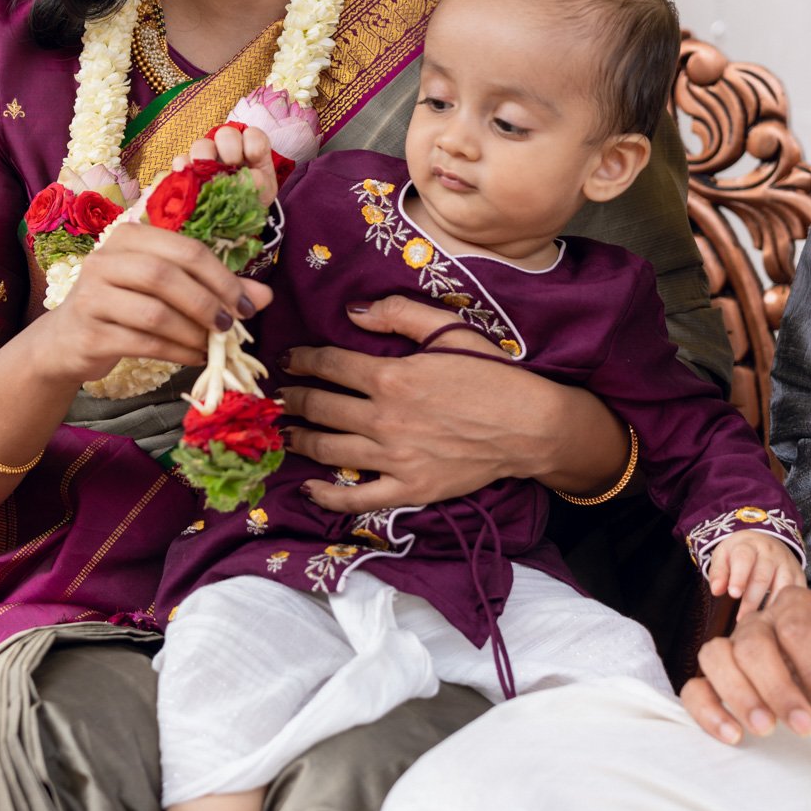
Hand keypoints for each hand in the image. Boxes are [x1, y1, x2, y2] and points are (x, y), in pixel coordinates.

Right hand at [35, 220, 271, 386]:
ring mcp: (92, 296)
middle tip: (231, 327)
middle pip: (166, 275)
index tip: (249, 306)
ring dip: (192, 332)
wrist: (68, 341)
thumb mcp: (166, 290)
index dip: (223, 277)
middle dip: (208, 303)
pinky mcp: (90, 333)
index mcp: (128, 237)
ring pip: (154, 312)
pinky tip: (193, 357)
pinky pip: (142, 342)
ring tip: (211, 346)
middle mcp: (105, 260)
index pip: (186, 248)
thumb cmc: (124, 307)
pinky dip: (176, 352)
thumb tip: (264, 296)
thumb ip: (214, 287)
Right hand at [180, 126, 278, 208]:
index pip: (252, 135)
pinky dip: (184, 168)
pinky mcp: (189, 168)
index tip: (253, 158)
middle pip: (225, 134)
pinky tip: (190, 180)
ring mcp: (207, 156)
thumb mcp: (263, 191)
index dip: (252, 143)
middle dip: (230, 148)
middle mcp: (228, 147)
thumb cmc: (253, 196)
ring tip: (210, 176)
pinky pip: (181, 160)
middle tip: (232, 165)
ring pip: (201, 145)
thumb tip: (245, 179)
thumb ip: (259, 182)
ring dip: (205, 158)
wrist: (238, 215)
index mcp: (250, 148)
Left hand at [279, 293, 599, 512]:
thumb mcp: (450, 330)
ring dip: (298, 439)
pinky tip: (308, 488)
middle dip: (292, 399)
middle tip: (279, 396)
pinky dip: (327, 496)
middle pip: (320, 407)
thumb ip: (399, 314)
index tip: (289, 360)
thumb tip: (351, 312)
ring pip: (328, 449)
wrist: (530, 426)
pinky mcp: (407, 489)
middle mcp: (384, 419)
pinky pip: (355, 498)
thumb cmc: (492, 375)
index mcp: (392, 376)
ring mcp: (393, 459)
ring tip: (285, 432)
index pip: (329, 365)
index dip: (301, 360)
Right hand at [681, 585, 810, 744]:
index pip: (796, 630)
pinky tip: (731, 733)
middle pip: (753, 643)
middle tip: (803, 725)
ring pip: (715, 657)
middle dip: (777, 688)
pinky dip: (706, 709)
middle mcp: (761, 621)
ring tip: (765, 729)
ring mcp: (735, 649)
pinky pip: (695, 688)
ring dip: (738, 695)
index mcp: (799, 607)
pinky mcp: (719, 680)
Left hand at [707, 531, 804, 618]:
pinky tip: (775, 620)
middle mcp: (771, 553)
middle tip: (742, 618)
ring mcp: (788, 564)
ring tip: (757, 622)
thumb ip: (719, 572)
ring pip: (782, 586)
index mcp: (749, 545)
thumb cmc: (739, 554)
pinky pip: (795, 594)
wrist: (765, 542)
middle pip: (762, 576)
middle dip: (752, 598)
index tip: (733, 594)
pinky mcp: (799, 576)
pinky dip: (785, 607)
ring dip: (769, 606)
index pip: (744, 559)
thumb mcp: (724, 556)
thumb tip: (716, 591)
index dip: (739, 576)